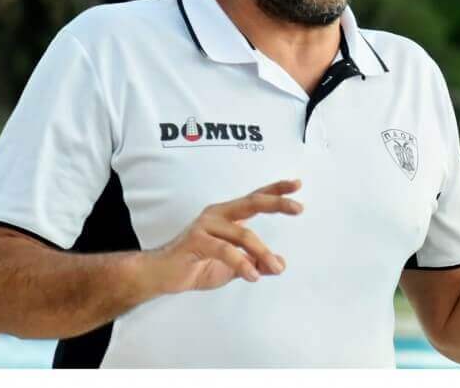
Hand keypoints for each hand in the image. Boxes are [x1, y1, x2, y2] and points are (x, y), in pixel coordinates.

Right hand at [146, 179, 302, 294]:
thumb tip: (280, 264)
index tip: (297, 184)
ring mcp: (206, 225)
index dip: (276, 190)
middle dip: (277, 203)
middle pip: (252, 203)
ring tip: (275, 267)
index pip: (255, 198)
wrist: (161, 275)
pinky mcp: (196, 240)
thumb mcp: (233, 267)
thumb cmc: (196, 265)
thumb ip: (255, 263)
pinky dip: (242, 263)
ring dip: (262, 252)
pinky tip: (253, 276)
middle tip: (299, 208)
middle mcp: (218, 214)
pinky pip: (225, 250)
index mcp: (228, 216)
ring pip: (243, 234)